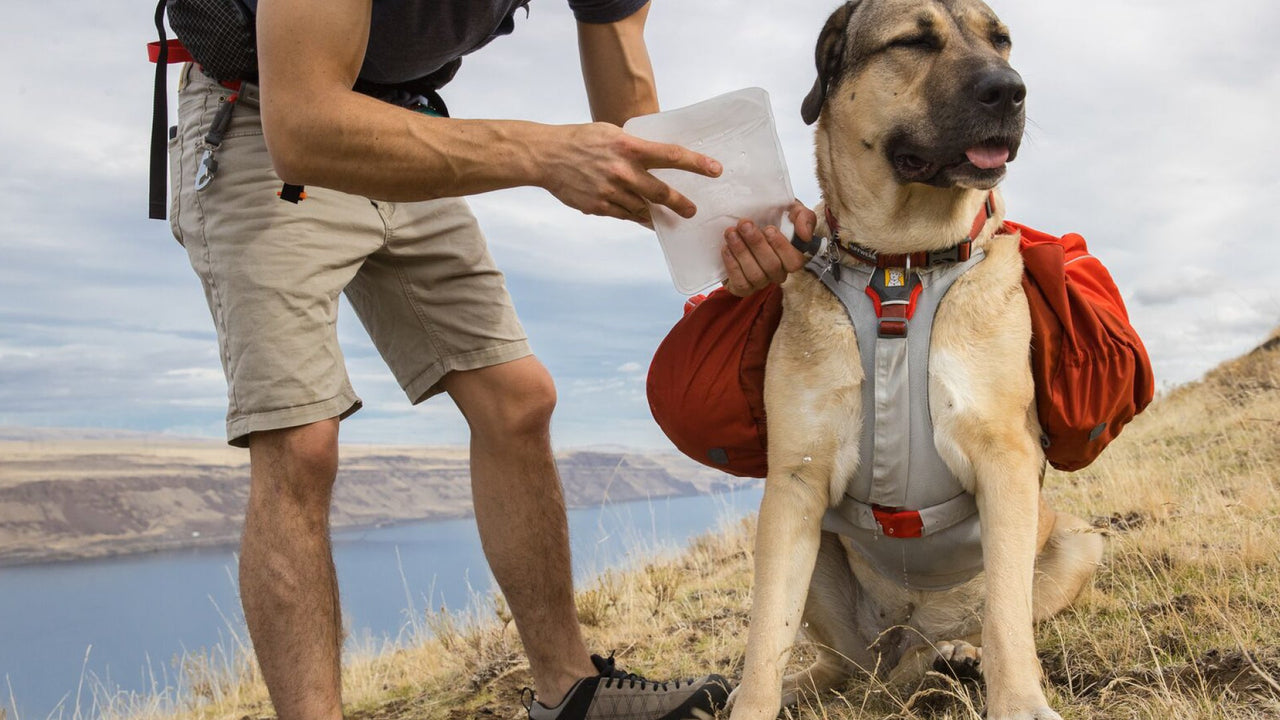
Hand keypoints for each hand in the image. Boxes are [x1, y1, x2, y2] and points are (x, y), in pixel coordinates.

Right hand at [539, 122, 721, 225]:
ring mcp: (611, 191)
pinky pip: (626, 216)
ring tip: (666, 217)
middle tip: (692, 210)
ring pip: (643, 209)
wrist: (547, 156)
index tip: (716, 170)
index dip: (697, 164)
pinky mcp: (599, 206)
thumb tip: (658, 158)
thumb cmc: (581, 140)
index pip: (671, 156)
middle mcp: (623, 171)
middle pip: (661, 192)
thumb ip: (635, 147)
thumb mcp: (612, 134)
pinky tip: (644, 218)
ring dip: (656, 214)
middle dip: (681, 203)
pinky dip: (636, 217)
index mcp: (628, 147)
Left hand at [721, 200, 816, 296]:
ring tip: (731, 233)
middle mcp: (778, 273)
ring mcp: (761, 282)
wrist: (741, 226)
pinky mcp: (743, 288)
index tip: (769, 228)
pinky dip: (732, 264)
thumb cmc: (770, 219)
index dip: (782, 247)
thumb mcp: (790, 211)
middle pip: (772, 266)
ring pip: (755, 274)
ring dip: (742, 252)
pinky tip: (726, 248)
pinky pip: (740, 283)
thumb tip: (805, 235)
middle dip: (756, 243)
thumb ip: (803, 217)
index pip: (794, 261)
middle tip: (744, 224)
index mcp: (791, 256)